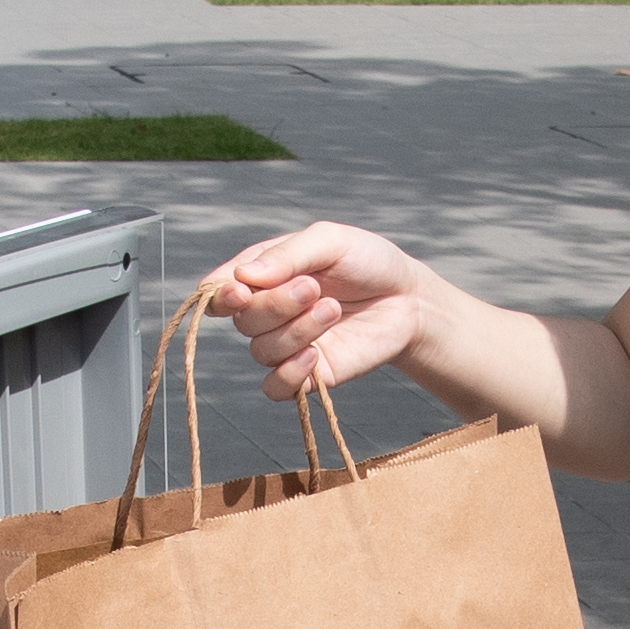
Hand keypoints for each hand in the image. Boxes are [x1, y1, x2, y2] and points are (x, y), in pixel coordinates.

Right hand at [204, 221, 445, 400]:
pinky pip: (275, 387)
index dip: (221, 295)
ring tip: (334, 309)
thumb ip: (287, 255)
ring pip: (261, 350)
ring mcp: (286, 344)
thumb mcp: (330, 241)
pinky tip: (316, 355)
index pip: (220, 290)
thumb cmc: (368, 262)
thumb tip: (243, 277)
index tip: (240, 290)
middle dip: (275, 305)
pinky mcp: (308, 374)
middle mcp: (268, 311)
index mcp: (263, 275)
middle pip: (242, 321)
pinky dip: (290, 374)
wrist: (409, 299)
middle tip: (314, 287)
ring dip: (296, 330)